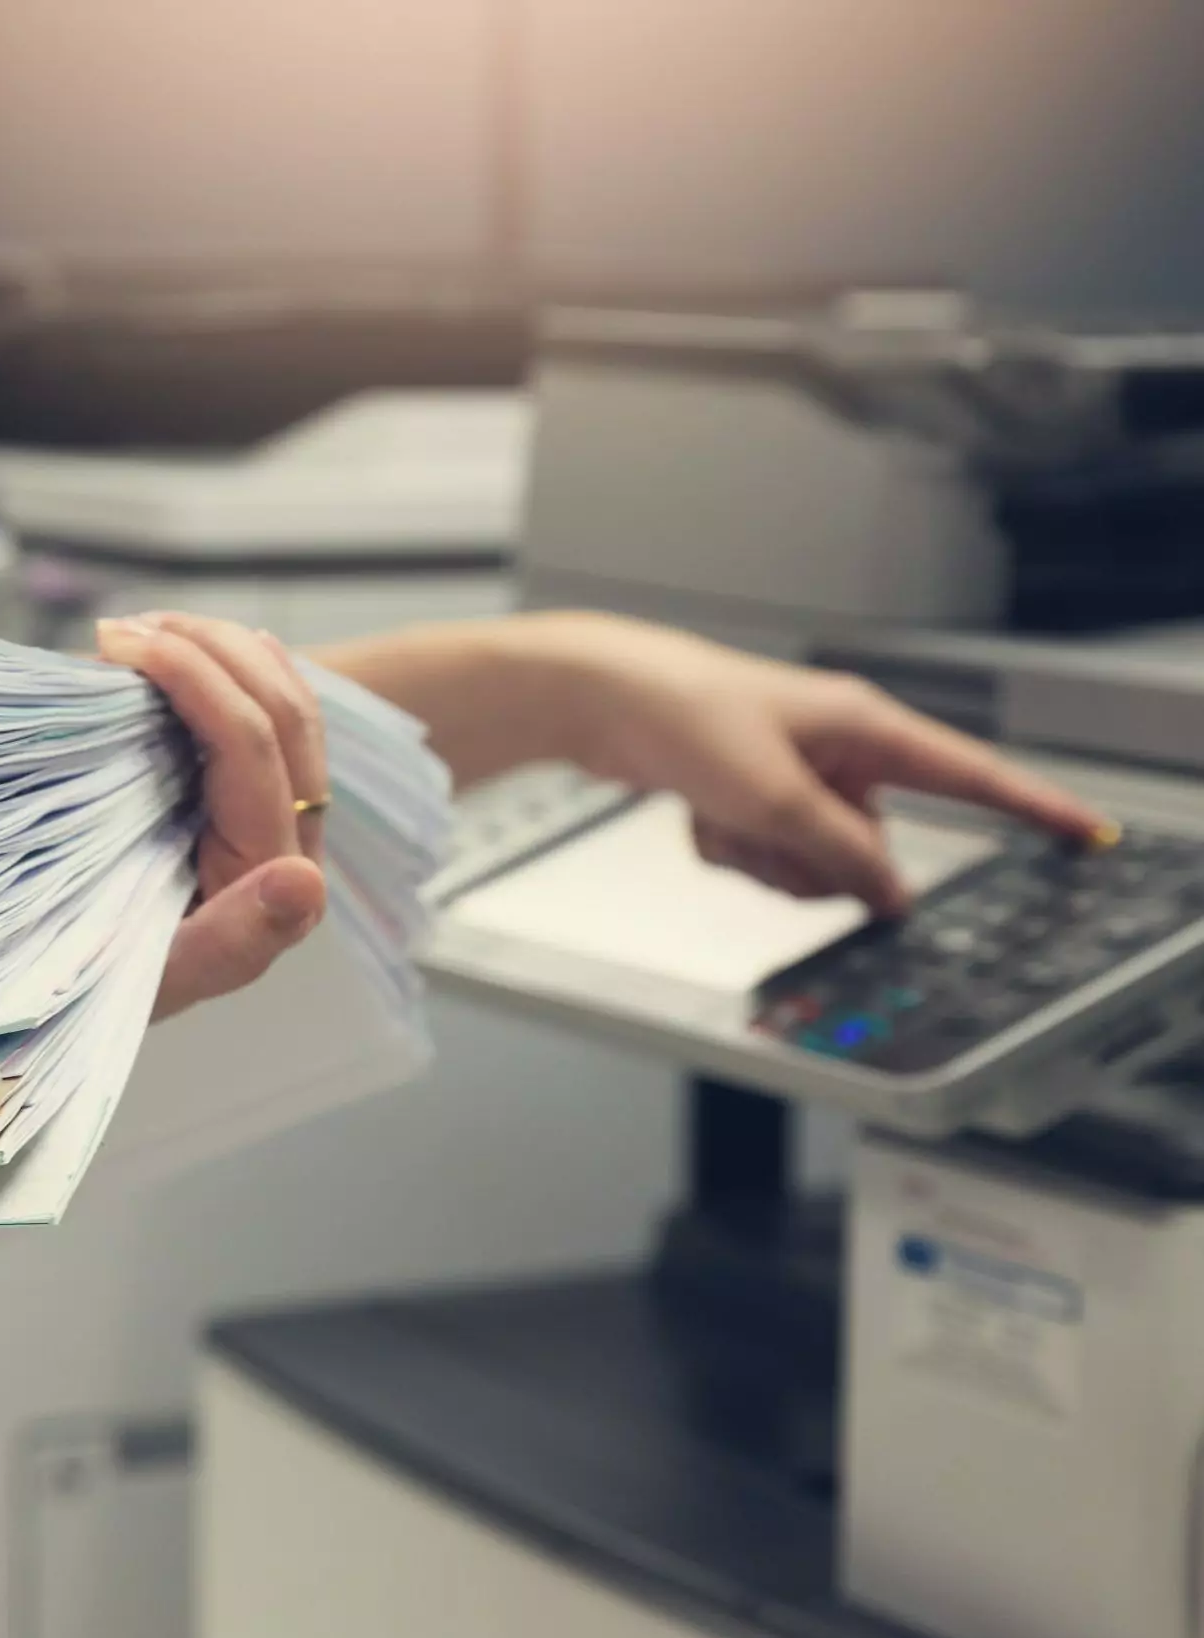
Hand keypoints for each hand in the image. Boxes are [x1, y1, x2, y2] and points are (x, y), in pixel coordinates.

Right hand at [97, 612, 329, 1020]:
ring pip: (285, 702)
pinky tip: (189, 643)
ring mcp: (282, 821)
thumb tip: (302, 881)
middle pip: (282, 711)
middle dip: (207, 647)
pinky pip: (267, 717)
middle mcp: (296, 847)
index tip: (119, 644)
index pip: (255, 748)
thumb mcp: (153, 982)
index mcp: (279, 882)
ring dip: (219, 648)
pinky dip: (231, 669)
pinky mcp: (256, 807)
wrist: (83, 1005)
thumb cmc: (105, 994)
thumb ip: (232, 943)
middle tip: (121, 628)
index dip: (195, 678)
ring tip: (142, 629)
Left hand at [535, 614, 1107, 913]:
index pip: (967, 775)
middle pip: (869, 848)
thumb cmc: (683, 713)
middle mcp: (835, 751)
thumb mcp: (772, 796)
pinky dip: (726, 848)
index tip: (1083, 835)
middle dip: (814, 860)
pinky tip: (694, 813)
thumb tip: (891, 895)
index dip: (1029, 808)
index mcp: (863, 726)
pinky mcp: (748, 795)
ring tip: (720, 812)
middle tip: (763, 827)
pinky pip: (758, 855)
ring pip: (808, 862)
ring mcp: (790, 776)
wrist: (597, 699)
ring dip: (761, 857)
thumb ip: (840, 851)